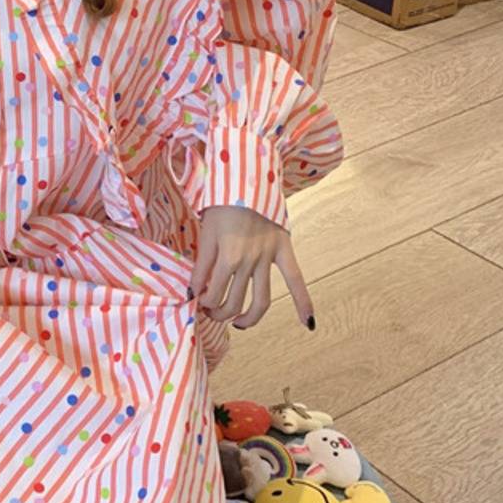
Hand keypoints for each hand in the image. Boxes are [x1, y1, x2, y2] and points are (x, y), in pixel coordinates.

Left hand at [192, 204, 313, 331]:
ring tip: (237, 323)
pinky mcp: (284, 250)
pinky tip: (309, 323)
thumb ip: (201, 265)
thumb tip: (193, 292)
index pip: (212, 293)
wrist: (247, 179)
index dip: (203, 301)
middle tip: (212, 311)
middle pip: (234, 301)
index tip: (199, 299)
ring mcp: (268, 257)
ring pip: (261, 301)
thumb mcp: (205, 233)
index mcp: (227, 255)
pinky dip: (304, 302)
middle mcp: (249, 260)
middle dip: (219, 312)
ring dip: (248, 318)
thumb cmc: (221, 205)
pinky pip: (296, 280)